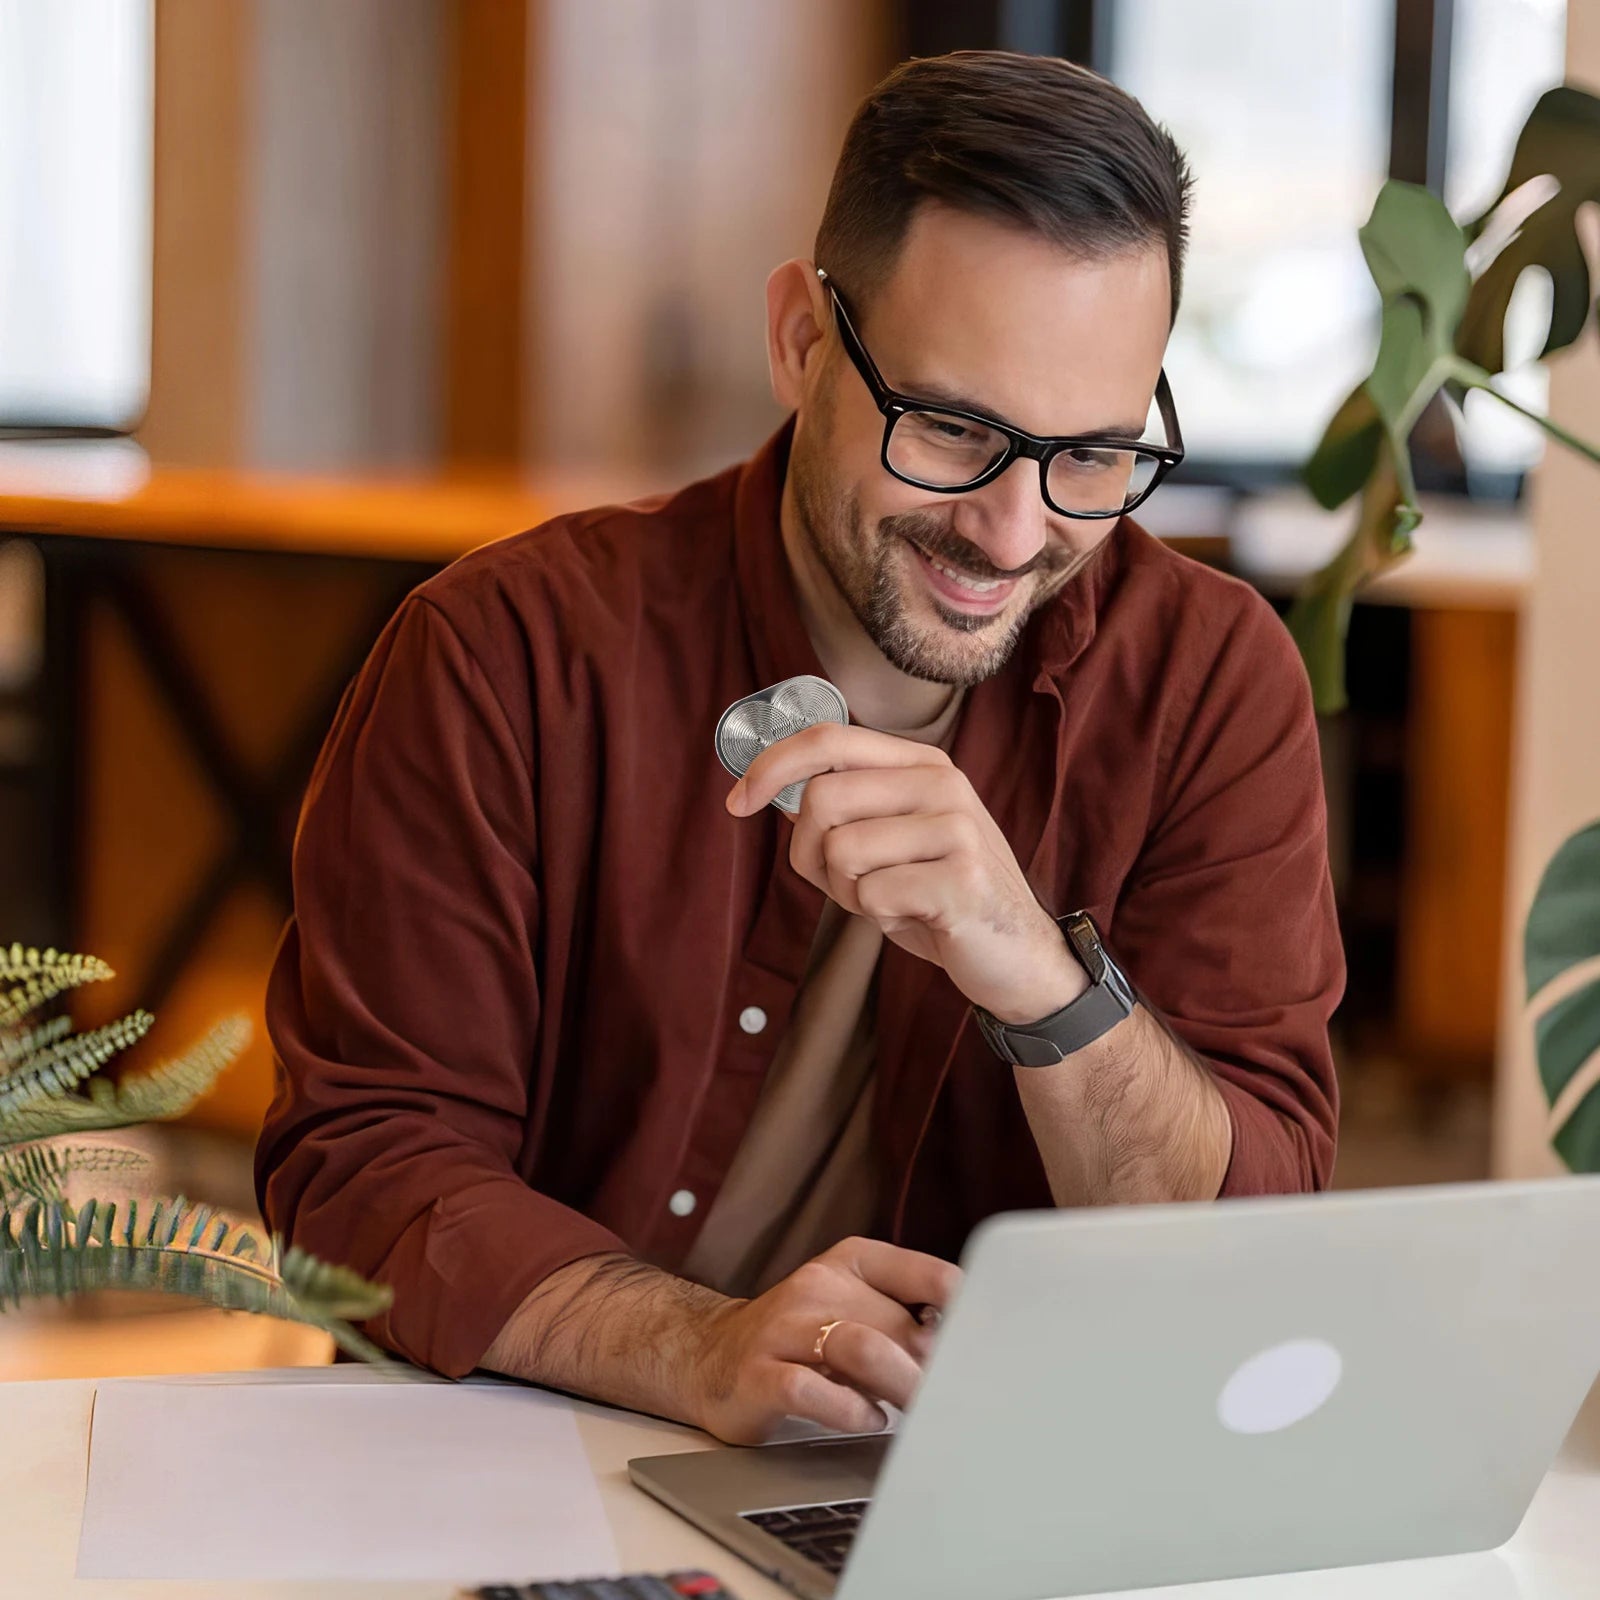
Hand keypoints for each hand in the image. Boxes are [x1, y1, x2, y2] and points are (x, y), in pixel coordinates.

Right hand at [687, 1237, 960, 1444]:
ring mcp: (783, 1329)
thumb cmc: (803, 1339)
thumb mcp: (856, 1310)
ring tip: (914, 1412)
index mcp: (852, 1262)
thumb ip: (907, 1321)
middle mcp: (817, 1285)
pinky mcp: (758, 1374)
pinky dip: (849, 1410)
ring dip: (899, 1387)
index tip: (986, 1347)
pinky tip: (865, 1419)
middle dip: (931, 1370)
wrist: (710, 1356)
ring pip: (859, 1348)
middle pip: (899, 1325)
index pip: (927, 1276)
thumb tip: (971, 1352)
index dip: (965, 1316)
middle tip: (948, 1399)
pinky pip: (810, 1390)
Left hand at [729, 723, 1087, 1023]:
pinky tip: (915, 917)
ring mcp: (956, 828)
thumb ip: (841, 810)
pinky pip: (871, 895)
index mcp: (921, 763)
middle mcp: (942, 783)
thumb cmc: (939, 895)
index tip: (738, 802)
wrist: (1015, 955)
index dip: (772, 766)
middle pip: (823, 801)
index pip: (827, 740)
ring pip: (841, 852)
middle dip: (812, 856)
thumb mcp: (891, 839)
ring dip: (848, 892)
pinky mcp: (963, 879)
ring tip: (891, 899)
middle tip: (847, 884)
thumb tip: (768, 788)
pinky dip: (878, 917)